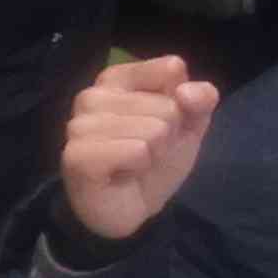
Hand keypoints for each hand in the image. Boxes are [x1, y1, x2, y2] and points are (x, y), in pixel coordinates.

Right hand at [58, 50, 216, 244]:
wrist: (135, 209)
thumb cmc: (156, 161)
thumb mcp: (189, 126)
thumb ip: (200, 101)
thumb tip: (188, 90)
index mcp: (117, 79)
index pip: (171, 68)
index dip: (182, 103)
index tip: (163, 124)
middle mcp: (92, 95)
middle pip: (167, 105)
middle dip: (168, 136)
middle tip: (146, 152)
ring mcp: (79, 125)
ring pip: (154, 129)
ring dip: (154, 153)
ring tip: (134, 164)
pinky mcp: (77, 155)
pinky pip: (137, 151)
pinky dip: (140, 167)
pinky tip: (123, 174)